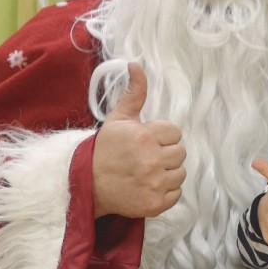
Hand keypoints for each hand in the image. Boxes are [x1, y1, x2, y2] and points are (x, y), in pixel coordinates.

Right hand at [92, 62, 185, 218]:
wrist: (87, 185)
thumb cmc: (105, 149)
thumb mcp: (118, 119)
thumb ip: (134, 93)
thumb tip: (136, 64)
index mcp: (145, 136)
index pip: (175, 133)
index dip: (161, 136)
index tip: (145, 142)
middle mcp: (151, 160)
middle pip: (181, 153)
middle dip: (165, 154)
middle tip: (145, 158)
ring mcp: (154, 183)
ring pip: (180, 173)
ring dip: (167, 172)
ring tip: (147, 172)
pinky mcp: (155, 204)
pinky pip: (176, 193)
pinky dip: (166, 191)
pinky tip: (148, 186)